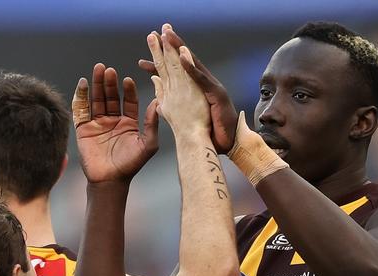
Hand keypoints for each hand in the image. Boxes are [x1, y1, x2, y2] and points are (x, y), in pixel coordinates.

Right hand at [73, 63, 158, 184]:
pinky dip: (81, 96)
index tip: (128, 80)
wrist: (110, 180)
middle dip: (110, 83)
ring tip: (98, 69)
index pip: (129, 101)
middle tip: (109, 69)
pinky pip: (81, 109)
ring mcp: (98, 123)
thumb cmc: (131, 165)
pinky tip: (83, 84)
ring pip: (97, 99)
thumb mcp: (148, 145)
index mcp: (129, 123)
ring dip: (97, 84)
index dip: (128, 90)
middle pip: (111, 96)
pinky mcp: (83, 128)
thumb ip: (152, 124)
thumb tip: (157, 102)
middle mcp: (113, 121)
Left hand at [139, 24, 237, 152]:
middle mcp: (201, 84)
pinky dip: (192, 66)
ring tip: (169, 35)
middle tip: (159, 31)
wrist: (227, 142)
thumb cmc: (209, 130)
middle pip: (183, 61)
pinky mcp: (215, 93)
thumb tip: (155, 86)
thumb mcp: (180, 110)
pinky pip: (201, 78)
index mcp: (192, 88)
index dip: (162, 56)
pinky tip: (183, 55)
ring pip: (192, 64)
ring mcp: (209, 86)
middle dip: (170, 45)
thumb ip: (167, 97)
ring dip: (180, 48)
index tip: (151, 44)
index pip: (174, 68)